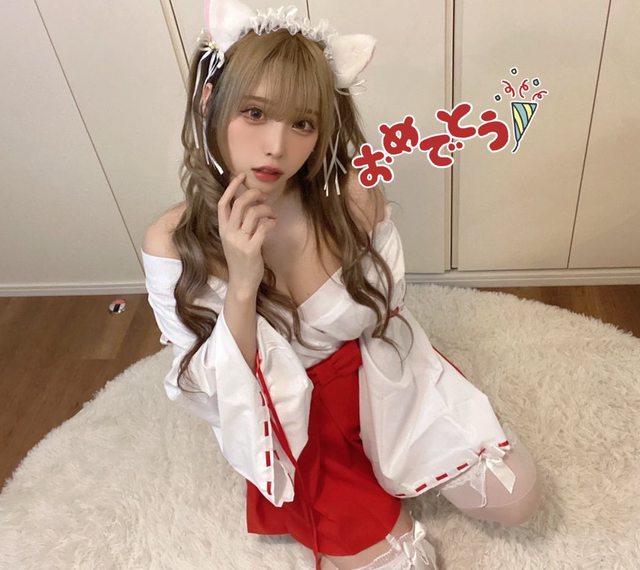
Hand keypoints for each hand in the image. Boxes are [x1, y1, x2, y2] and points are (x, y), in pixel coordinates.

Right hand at [217, 173, 277, 293]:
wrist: (241, 282)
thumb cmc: (240, 259)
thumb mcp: (233, 239)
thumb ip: (238, 223)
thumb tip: (250, 203)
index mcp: (223, 229)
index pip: (223, 203)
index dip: (231, 187)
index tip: (241, 176)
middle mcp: (229, 233)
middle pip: (240, 204)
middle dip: (254, 195)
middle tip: (263, 196)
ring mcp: (239, 241)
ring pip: (254, 213)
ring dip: (267, 210)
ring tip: (272, 215)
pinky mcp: (251, 249)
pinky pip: (264, 227)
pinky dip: (271, 222)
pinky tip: (273, 224)